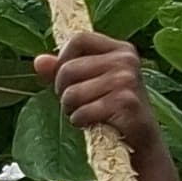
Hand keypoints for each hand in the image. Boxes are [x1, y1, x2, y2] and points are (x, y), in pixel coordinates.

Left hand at [35, 33, 157, 145]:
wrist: (142, 140)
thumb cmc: (113, 110)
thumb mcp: (90, 84)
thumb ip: (64, 70)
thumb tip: (39, 61)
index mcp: (120, 49)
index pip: (79, 39)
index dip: (62, 58)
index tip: (64, 79)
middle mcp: (126, 60)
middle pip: (68, 69)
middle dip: (63, 91)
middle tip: (75, 104)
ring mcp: (127, 80)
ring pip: (72, 93)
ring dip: (71, 110)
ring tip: (85, 114)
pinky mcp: (125, 103)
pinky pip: (83, 112)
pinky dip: (81, 121)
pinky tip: (93, 124)